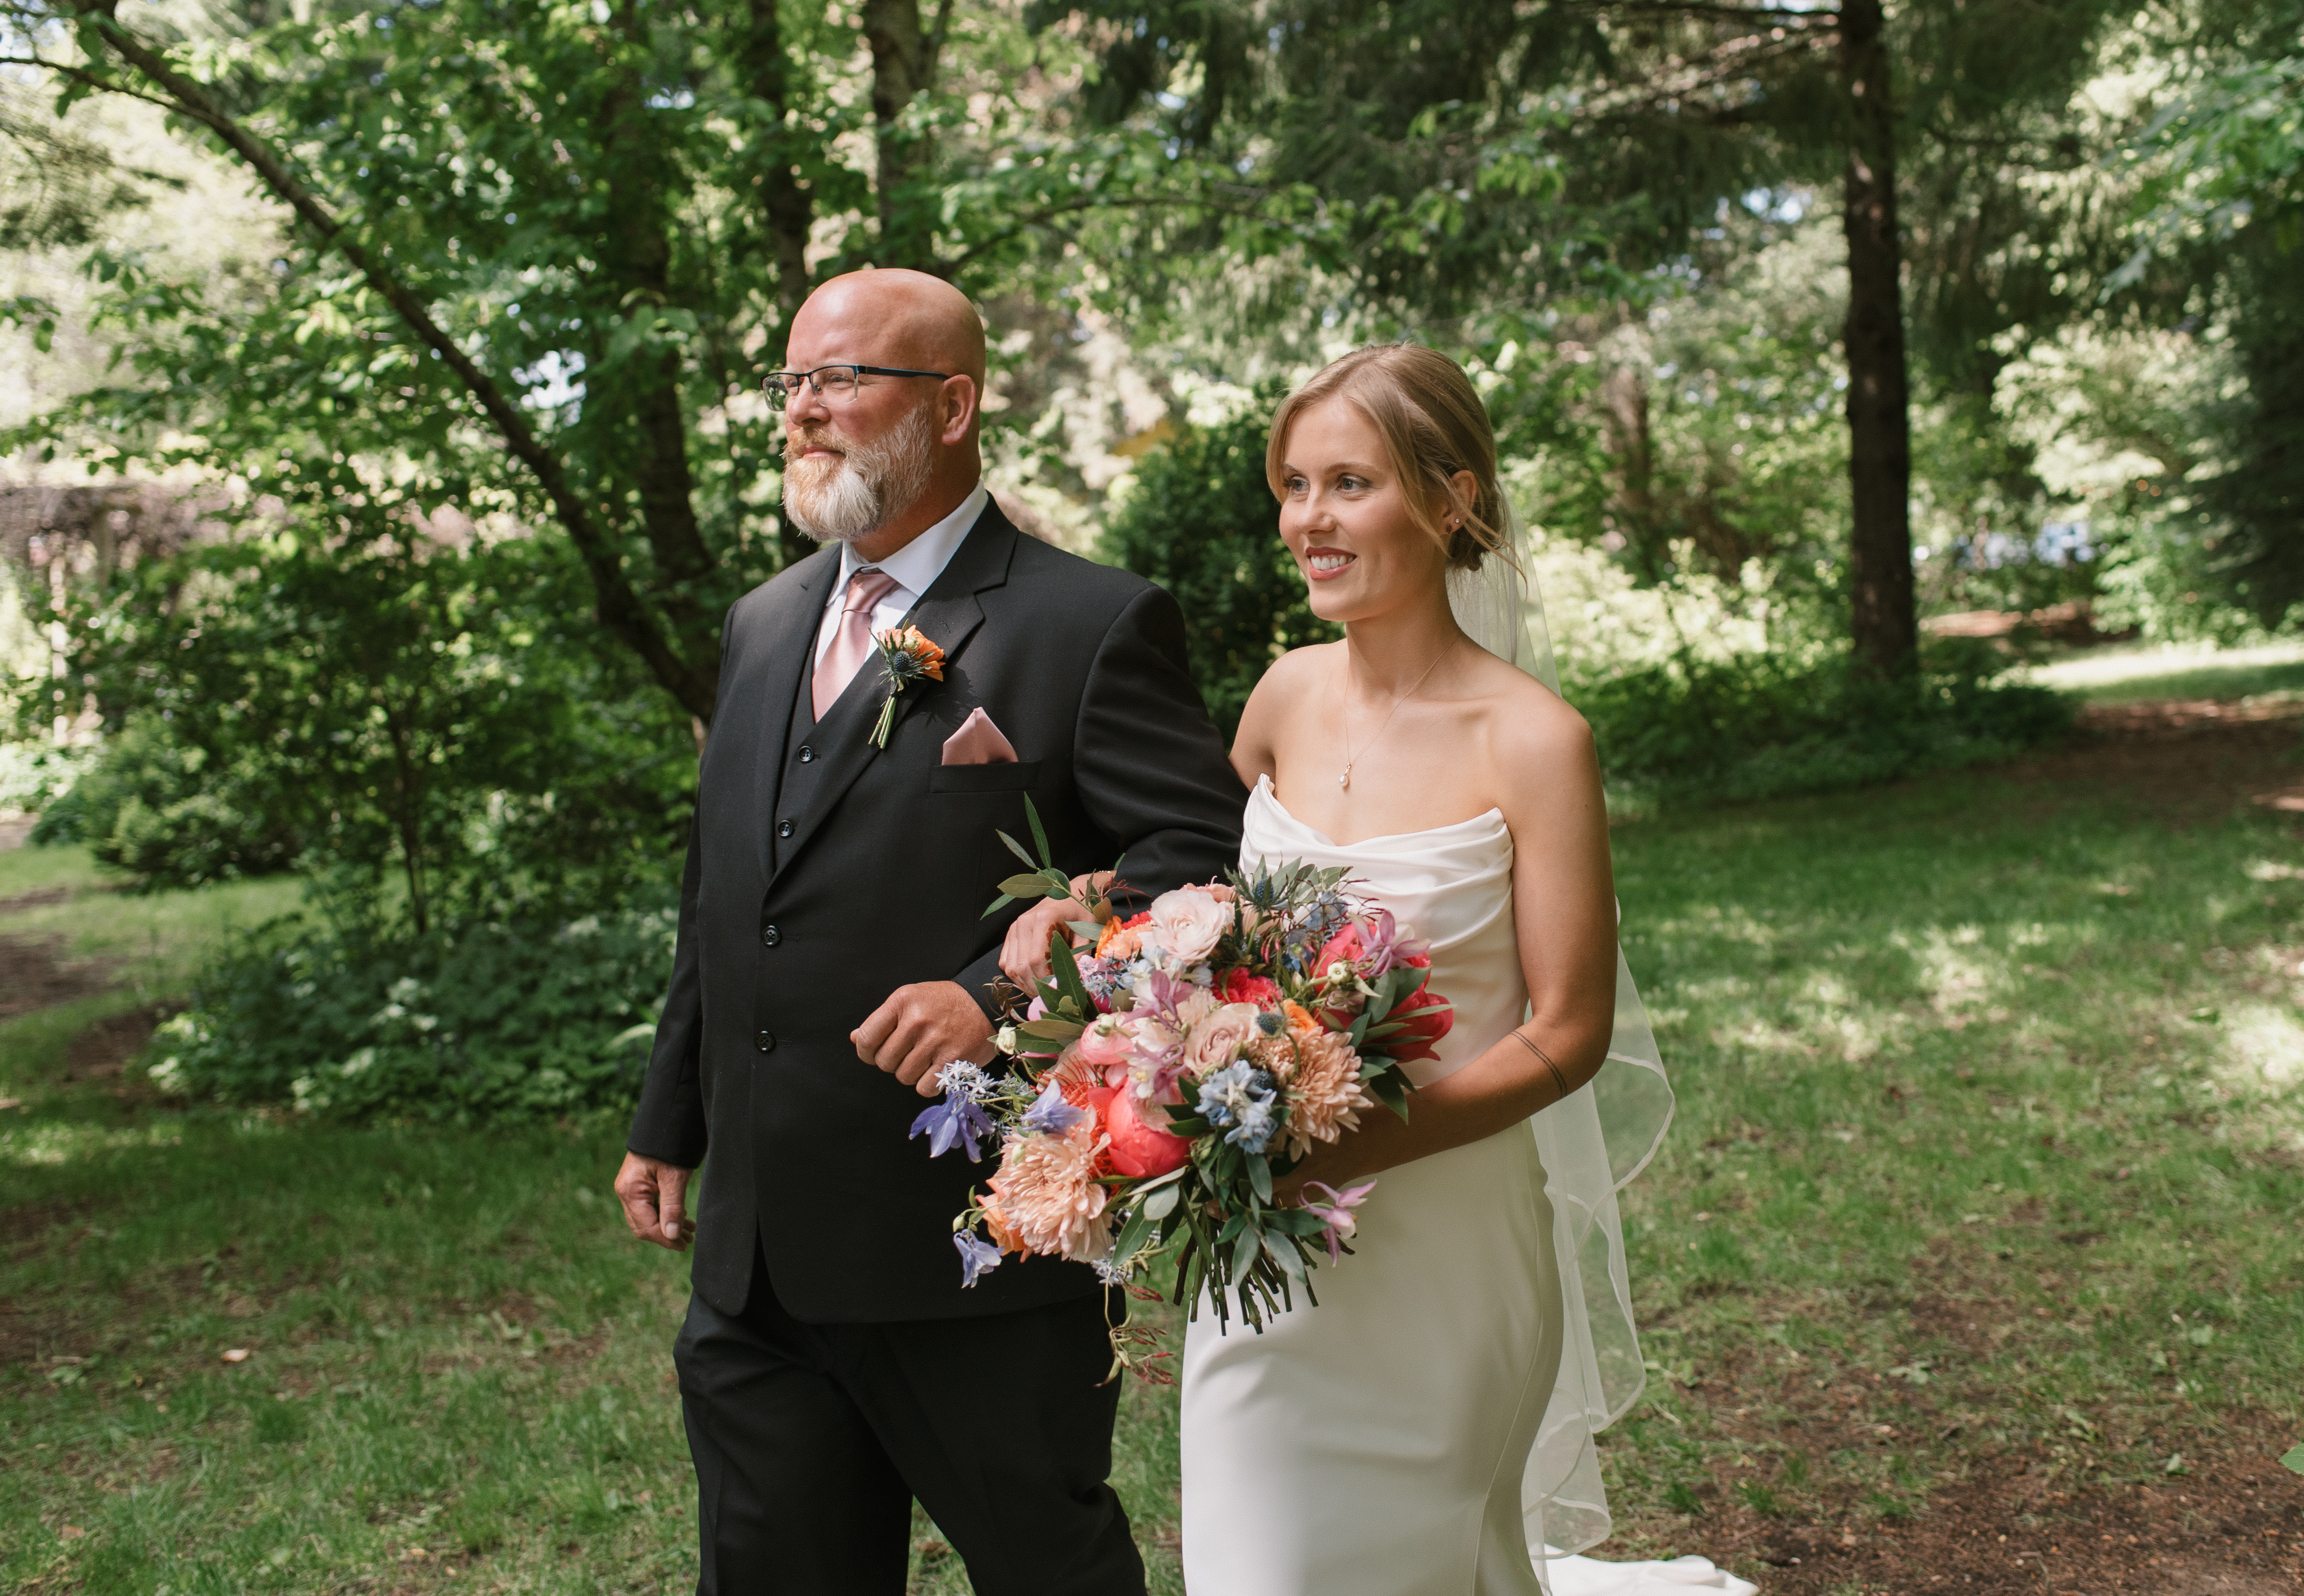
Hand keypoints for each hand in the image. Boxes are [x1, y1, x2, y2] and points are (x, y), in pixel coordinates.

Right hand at [614, 1152, 694, 1250]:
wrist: (666, 1121)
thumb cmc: (670, 1146)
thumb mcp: (675, 1177)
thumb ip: (673, 1207)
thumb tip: (672, 1235)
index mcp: (630, 1190)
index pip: (646, 1226)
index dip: (665, 1238)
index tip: (684, 1244)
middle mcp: (625, 1191)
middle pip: (643, 1225)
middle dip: (665, 1235)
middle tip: (688, 1241)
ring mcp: (630, 1188)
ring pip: (646, 1218)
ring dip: (667, 1226)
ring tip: (690, 1232)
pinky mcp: (639, 1185)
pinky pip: (649, 1206)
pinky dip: (665, 1215)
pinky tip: (682, 1219)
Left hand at [852, 981, 996, 1096]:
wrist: (985, 1003)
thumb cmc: (944, 1002)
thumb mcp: (911, 999)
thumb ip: (883, 1020)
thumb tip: (856, 1039)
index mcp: (902, 1002)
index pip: (867, 1038)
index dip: (865, 1052)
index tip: (873, 1053)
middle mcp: (916, 1021)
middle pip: (884, 1062)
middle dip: (892, 1062)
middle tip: (907, 1052)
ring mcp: (935, 1041)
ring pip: (903, 1076)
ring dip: (911, 1073)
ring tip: (925, 1057)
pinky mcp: (952, 1060)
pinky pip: (924, 1087)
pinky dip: (927, 1083)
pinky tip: (936, 1068)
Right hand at [1001, 894, 1087, 987]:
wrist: (1069, 896)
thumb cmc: (1081, 914)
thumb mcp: (1087, 933)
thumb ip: (1080, 956)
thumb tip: (1074, 981)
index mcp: (1043, 919)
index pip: (1036, 959)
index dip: (1045, 979)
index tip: (1058, 989)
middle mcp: (1024, 922)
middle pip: (1021, 966)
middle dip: (1035, 986)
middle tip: (1051, 995)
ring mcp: (1014, 928)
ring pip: (1011, 967)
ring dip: (1024, 983)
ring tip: (1041, 989)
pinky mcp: (1010, 934)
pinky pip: (1005, 962)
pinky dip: (1016, 975)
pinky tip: (1032, 978)